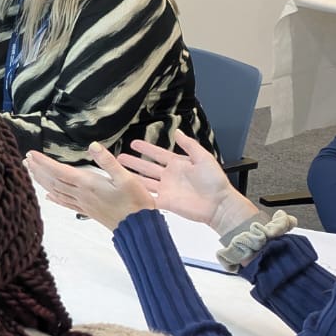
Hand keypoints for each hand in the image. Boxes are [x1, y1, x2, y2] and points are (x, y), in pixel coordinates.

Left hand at [26, 144, 155, 230]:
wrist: (138, 228)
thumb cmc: (135, 202)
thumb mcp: (126, 178)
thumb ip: (108, 161)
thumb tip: (93, 145)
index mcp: (88, 184)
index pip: (59, 171)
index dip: (43, 162)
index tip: (31, 153)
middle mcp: (81, 194)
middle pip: (53, 181)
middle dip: (38, 170)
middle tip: (24, 159)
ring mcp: (83, 204)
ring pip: (56, 191)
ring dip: (42, 181)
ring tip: (31, 172)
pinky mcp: (87, 211)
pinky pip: (66, 203)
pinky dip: (55, 198)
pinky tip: (48, 196)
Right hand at [117, 133, 256, 233]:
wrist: (218, 204)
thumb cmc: (214, 181)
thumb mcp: (203, 158)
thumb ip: (189, 145)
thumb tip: (178, 131)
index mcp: (178, 164)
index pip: (158, 154)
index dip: (146, 148)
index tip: (133, 143)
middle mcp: (169, 176)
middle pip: (147, 166)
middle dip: (133, 162)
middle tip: (119, 157)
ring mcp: (166, 189)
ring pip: (144, 181)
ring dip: (131, 176)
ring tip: (117, 170)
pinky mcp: (164, 202)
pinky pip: (148, 197)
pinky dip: (137, 194)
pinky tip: (126, 191)